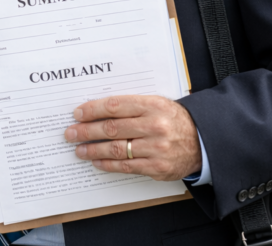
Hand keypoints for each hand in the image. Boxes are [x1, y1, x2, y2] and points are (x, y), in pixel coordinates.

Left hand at [64, 95, 201, 180]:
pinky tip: (96, 162)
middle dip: (86, 131)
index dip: (92, 110)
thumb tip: (95, 111)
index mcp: (152, 105)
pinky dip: (108, 164)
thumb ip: (129, 106)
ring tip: (79, 149)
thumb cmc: (172, 119)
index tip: (77, 114)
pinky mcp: (157, 167)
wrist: (201, 140)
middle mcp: (154, 126)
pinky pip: (126, 166)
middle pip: (112, 128)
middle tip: (70, 133)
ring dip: (93, 150)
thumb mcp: (155, 104)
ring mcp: (156, 148)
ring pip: (116, 149)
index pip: (115, 106)